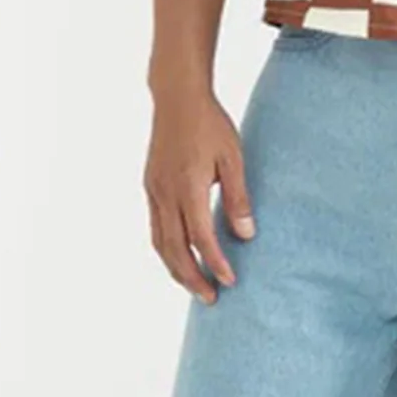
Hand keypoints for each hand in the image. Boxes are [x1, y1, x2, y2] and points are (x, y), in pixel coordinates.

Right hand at [143, 77, 256, 303]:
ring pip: (160, 242)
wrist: (176, 97)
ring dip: (176, 269)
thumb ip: (238, 197)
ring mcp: (154, 191)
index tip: (231, 281)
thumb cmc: (210, 124)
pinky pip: (156, 228)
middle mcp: (165, 193)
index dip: (216, 262)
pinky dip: (167, 250)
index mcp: (187, 186)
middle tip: (211, 299)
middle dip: (192, 278)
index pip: (201, 237)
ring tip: (195, 286)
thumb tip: (246, 235)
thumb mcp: (233, 158)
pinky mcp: (150, 187)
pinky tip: (180, 258)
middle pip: (175, 249)